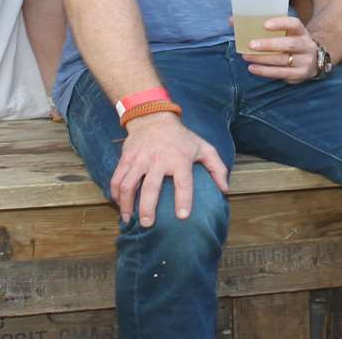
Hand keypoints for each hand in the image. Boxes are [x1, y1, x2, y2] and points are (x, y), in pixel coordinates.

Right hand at [110, 112, 229, 226]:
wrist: (154, 117)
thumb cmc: (181, 137)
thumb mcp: (203, 147)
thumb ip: (217, 167)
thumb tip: (225, 189)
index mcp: (179, 159)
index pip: (183, 182)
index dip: (183, 200)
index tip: (182, 216)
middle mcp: (158, 160)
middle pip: (150, 188)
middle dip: (147, 208)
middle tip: (148, 224)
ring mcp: (139, 159)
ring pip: (128, 185)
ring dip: (127, 204)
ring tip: (128, 219)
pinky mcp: (126, 159)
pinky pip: (117, 178)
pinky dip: (115, 194)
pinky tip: (119, 205)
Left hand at [242, 16, 320, 83]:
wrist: (312, 60)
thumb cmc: (290, 42)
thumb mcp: (284, 33)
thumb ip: (263, 26)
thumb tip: (232, 21)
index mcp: (301, 31)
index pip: (294, 24)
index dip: (280, 23)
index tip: (264, 24)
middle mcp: (306, 46)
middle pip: (290, 44)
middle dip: (269, 45)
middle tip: (251, 45)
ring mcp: (304, 62)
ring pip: (284, 60)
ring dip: (263, 59)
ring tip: (246, 57)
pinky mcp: (299, 75)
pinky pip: (281, 74)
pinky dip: (265, 72)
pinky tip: (253, 68)